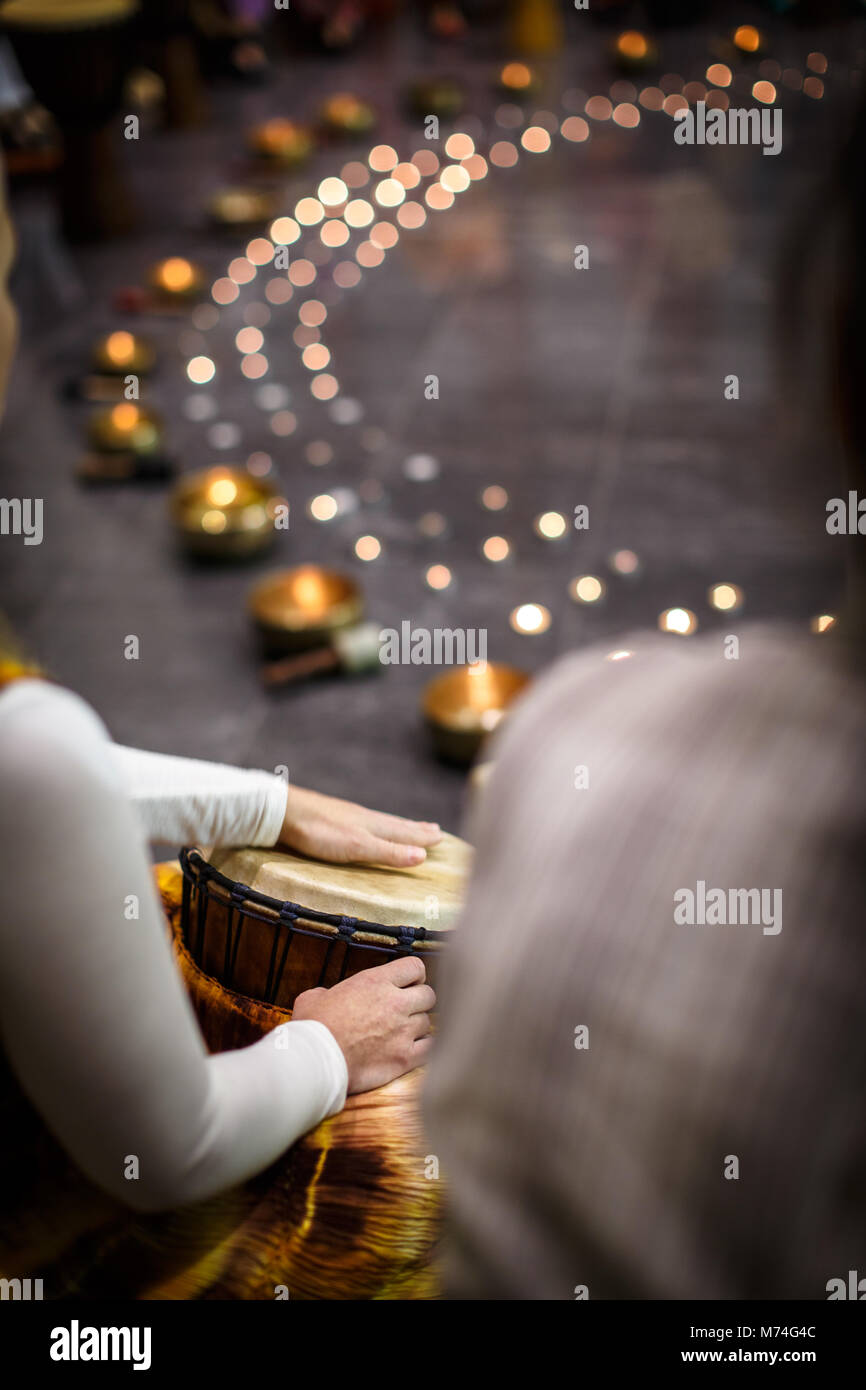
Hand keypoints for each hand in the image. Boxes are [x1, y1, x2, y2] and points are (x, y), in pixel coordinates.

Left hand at [279, 785, 440, 868]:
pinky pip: (366, 822)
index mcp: (374, 825)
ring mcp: (349, 816)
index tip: (442, 838)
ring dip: (399, 826)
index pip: (405, 832)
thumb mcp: (358, 847)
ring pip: (382, 822)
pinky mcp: (334, 818)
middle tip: (436, 829)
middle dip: (416, 830)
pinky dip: (378, 825)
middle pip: (397, 825)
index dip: (423, 838)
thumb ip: (388, 852)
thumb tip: (423, 856)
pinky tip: (370, 826)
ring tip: (410, 826)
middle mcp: (365, 818)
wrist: (283, 813)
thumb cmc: (320, 832)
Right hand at [293, 956, 434, 1092]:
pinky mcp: (404, 1057)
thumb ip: (329, 992)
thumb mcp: (314, 996)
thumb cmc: (313, 1028)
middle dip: (420, 1001)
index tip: (408, 984)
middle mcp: (395, 1002)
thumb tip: (325, 997)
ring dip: (417, 1027)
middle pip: (428, 995)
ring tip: (403, 1033)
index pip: (415, 967)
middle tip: (407, 1009)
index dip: (414, 975)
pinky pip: (429, 1048)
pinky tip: (413, 1050)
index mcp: (376, 982)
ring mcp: (403, 1031)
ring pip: (427, 1022)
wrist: (316, 1060)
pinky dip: (424, 1048)